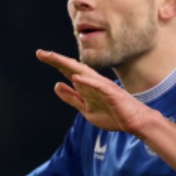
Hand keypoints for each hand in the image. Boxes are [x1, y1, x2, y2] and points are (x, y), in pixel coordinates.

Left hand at [36, 49, 160, 135]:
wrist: (134, 122)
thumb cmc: (112, 114)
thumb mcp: (85, 108)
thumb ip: (71, 97)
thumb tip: (56, 85)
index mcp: (87, 85)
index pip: (68, 71)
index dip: (55, 63)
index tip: (41, 55)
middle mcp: (94, 82)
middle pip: (73, 68)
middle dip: (57, 60)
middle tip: (41, 53)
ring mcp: (103, 86)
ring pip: (84, 72)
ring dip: (69, 65)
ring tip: (54, 58)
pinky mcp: (112, 94)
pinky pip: (98, 86)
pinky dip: (87, 81)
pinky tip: (75, 77)